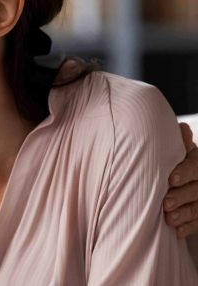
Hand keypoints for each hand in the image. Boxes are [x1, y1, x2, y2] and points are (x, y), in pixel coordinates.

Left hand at [164, 123, 197, 237]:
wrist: (176, 180)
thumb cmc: (172, 163)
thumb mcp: (176, 152)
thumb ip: (179, 144)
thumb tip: (182, 128)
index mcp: (196, 161)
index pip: (195, 166)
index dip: (185, 172)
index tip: (171, 179)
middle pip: (197, 189)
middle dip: (182, 196)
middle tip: (165, 203)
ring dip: (184, 214)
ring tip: (169, 219)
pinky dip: (189, 227)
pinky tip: (177, 231)